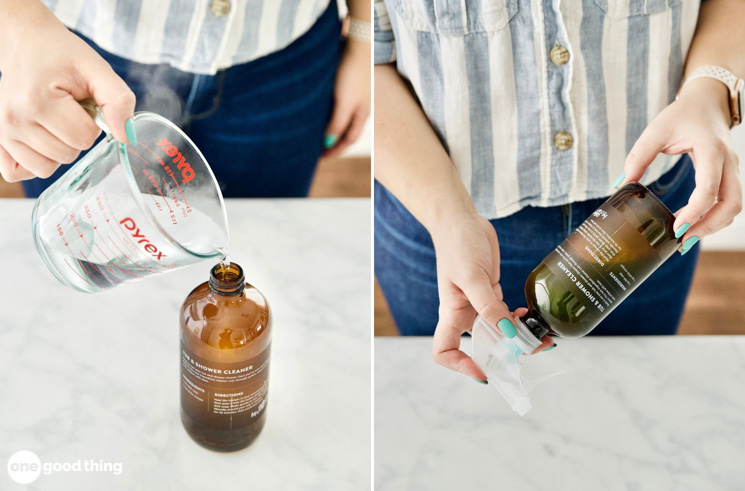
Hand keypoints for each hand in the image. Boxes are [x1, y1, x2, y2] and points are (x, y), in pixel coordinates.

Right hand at [0, 6, 134, 181]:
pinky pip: (17, 172)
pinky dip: (35, 161)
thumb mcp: (97, 69)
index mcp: (37, 100)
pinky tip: (40, 139)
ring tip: (54, 120)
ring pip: (47, 168)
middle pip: (67, 154)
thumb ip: (118, 100)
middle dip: (77, 135)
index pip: (84, 138)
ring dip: (59, 148)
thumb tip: (127, 136)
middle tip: (68, 109)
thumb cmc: (62, 55)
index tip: (82, 104)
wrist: (27, 43)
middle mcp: (13, 119)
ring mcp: (1, 131)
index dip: (92, 123)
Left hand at [322, 38, 370, 156]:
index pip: (348, 139)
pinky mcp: (348, 84)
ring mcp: (355, 96)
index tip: (320, 157)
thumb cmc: (352, 74)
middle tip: (317, 150)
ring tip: (316, 133)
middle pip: (346, 130)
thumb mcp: (344, 103)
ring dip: (331, 127)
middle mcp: (360, 108)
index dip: (335, 150)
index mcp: (361, 115)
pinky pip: (338, 105)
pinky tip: (320, 112)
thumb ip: (337, 123)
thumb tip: (328, 143)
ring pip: (342, 118)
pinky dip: (329, 113)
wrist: (358, 44)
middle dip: (333, 142)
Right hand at [430, 212, 553, 381]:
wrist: (461, 220)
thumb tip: (509, 334)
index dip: (460, 365)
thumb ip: (489, 306)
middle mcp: (464, 314)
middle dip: (505, 355)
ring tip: (542, 338)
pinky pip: (507, 316)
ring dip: (519, 339)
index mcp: (452, 314)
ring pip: (499, 333)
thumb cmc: (457, 245)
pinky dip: (520, 320)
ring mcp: (479, 305)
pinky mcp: (491, 293)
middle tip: (531, 351)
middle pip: (480, 347)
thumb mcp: (472, 277)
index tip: (484, 370)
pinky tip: (532, 316)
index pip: (445, 351)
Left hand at [619, 77, 741, 250]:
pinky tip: (691, 223)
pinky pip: (729, 202)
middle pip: (731, 203)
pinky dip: (714, 217)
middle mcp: (728, 162)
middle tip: (681, 241)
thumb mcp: (656, 131)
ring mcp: (732, 170)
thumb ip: (638, 157)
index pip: (709, 187)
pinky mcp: (729, 176)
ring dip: (713, 225)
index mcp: (711, 149)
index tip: (676, 229)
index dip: (694, 211)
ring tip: (684, 238)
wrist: (707, 103)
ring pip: (734, 206)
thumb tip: (622, 185)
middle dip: (708, 226)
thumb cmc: (682, 115)